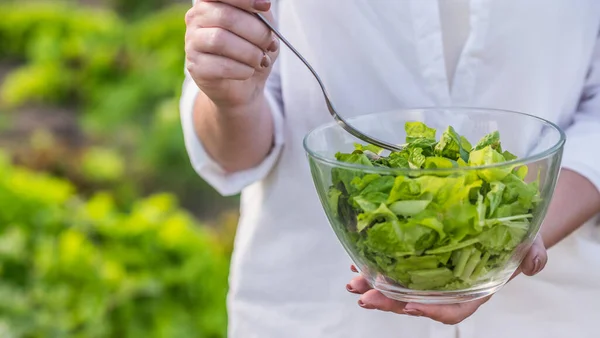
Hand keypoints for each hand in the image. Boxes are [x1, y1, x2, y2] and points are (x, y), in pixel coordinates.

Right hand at [185, 0, 278, 108]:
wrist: (244, 85)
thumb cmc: (251, 50)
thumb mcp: (262, 27)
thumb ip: (261, 14)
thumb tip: (263, 6)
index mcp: (210, 3)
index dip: (244, 0)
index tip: (265, 6)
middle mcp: (196, 19)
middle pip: (225, 17)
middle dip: (256, 32)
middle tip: (269, 44)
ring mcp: (192, 43)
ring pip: (221, 41)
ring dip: (250, 52)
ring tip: (260, 60)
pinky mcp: (196, 68)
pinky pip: (221, 66)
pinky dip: (243, 70)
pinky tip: (249, 71)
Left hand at [346, 235, 546, 324]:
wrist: (503, 224)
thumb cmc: (516, 239)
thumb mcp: (530, 245)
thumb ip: (532, 257)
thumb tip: (532, 264)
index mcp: (473, 290)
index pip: (452, 308)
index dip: (431, 310)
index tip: (410, 305)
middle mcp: (448, 287)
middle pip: (416, 302)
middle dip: (389, 302)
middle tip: (365, 297)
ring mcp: (431, 275)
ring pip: (399, 287)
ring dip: (375, 286)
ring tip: (353, 282)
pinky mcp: (418, 260)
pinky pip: (395, 268)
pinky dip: (375, 267)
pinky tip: (359, 262)